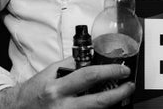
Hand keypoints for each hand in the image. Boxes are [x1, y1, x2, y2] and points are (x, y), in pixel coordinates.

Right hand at [0, 57, 133, 108]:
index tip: (122, 69)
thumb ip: (71, 66)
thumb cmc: (33, 91)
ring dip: (111, 104)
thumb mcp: (50, 73)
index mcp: (57, 88)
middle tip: (129, 86)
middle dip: (119, 94)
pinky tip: (104, 104)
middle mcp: (62, 106)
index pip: (89, 76)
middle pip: (98, 102)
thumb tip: (93, 57)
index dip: (110, 71)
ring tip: (120, 95)